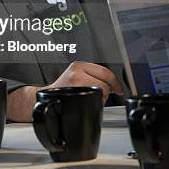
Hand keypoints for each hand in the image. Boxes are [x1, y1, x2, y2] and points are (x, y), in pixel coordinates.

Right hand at [7, 62, 123, 121]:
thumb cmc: (64, 88)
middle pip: (104, 82)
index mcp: (78, 65)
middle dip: (106, 91)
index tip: (118, 88)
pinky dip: (96, 103)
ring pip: (101, 91)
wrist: (50, 97)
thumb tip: (113, 83)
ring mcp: (76, 82)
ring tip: (90, 97)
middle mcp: (77, 71)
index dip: (115, 82)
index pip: (104, 71)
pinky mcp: (76, 93)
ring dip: (101, 97)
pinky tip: (88, 101)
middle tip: (101, 94)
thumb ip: (92, 74)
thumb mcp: (77, 74)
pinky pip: (95, 100)